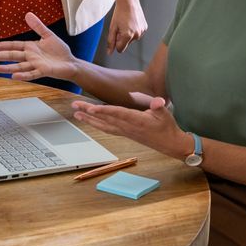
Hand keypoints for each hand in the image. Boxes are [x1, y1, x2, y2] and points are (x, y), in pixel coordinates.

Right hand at [0, 13, 77, 81]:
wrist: (70, 63)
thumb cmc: (60, 51)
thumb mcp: (48, 35)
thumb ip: (37, 26)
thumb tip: (28, 14)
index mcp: (30, 47)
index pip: (13, 46)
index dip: (1, 46)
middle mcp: (31, 56)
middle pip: (12, 56)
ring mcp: (36, 64)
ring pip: (19, 66)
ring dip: (7, 68)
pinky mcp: (43, 71)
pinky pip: (31, 73)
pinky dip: (23, 74)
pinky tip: (14, 76)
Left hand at [71, 96, 186, 157]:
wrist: (170, 144)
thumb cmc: (167, 127)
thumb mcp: (166, 114)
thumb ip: (159, 106)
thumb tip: (158, 102)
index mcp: (137, 121)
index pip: (118, 114)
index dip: (104, 111)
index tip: (91, 108)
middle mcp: (128, 127)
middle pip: (106, 118)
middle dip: (89, 112)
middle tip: (75, 105)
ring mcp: (125, 131)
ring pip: (104, 124)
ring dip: (89, 119)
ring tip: (76, 113)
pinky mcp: (125, 133)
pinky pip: (107, 128)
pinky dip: (96, 124)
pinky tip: (89, 121)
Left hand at [106, 0, 146, 54]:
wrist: (128, 1)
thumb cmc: (119, 13)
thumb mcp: (112, 28)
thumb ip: (110, 42)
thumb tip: (109, 53)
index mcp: (127, 36)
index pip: (120, 49)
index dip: (116, 42)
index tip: (116, 33)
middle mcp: (136, 35)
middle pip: (126, 44)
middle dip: (122, 38)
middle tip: (121, 26)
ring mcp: (142, 31)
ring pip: (132, 39)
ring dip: (128, 34)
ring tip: (126, 22)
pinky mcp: (145, 28)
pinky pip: (137, 34)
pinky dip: (134, 30)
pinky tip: (132, 22)